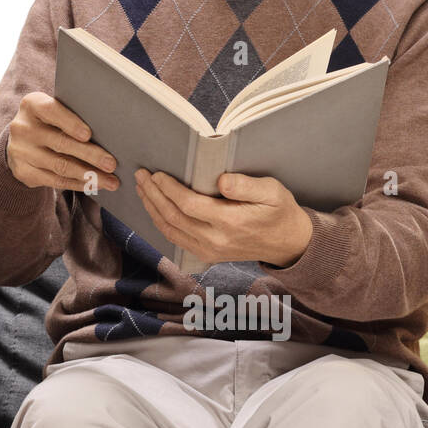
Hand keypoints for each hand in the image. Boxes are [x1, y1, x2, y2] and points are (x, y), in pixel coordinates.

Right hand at [5, 91, 118, 192]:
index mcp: (32, 105)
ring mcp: (21, 152)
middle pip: (60, 143)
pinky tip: (93, 185)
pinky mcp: (23, 171)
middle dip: (90, 155)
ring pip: (60, 166)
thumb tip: (108, 135)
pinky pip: (54, 181)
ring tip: (110, 181)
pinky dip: (77, 184)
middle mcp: (23, 128)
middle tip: (111, 164)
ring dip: (88, 175)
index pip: (51, 111)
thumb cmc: (49, 122)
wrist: (21, 140)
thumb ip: (74, 116)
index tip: (89, 135)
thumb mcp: (55, 111)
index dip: (70, 123)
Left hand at [134, 169, 312, 267]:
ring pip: (170, 230)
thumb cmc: (278, 211)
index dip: (169, 189)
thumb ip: (247, 186)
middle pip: (173, 217)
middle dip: (153, 195)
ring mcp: (209, 250)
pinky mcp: (206, 254)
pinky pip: (175, 239)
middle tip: (141, 175)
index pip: (189, 205)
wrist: (287, 243)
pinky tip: (154, 208)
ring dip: (152, 208)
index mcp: (230, 223)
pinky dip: (160, 222)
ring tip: (142, 189)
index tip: (157, 174)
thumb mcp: (272, 192)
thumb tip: (221, 181)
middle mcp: (215, 240)